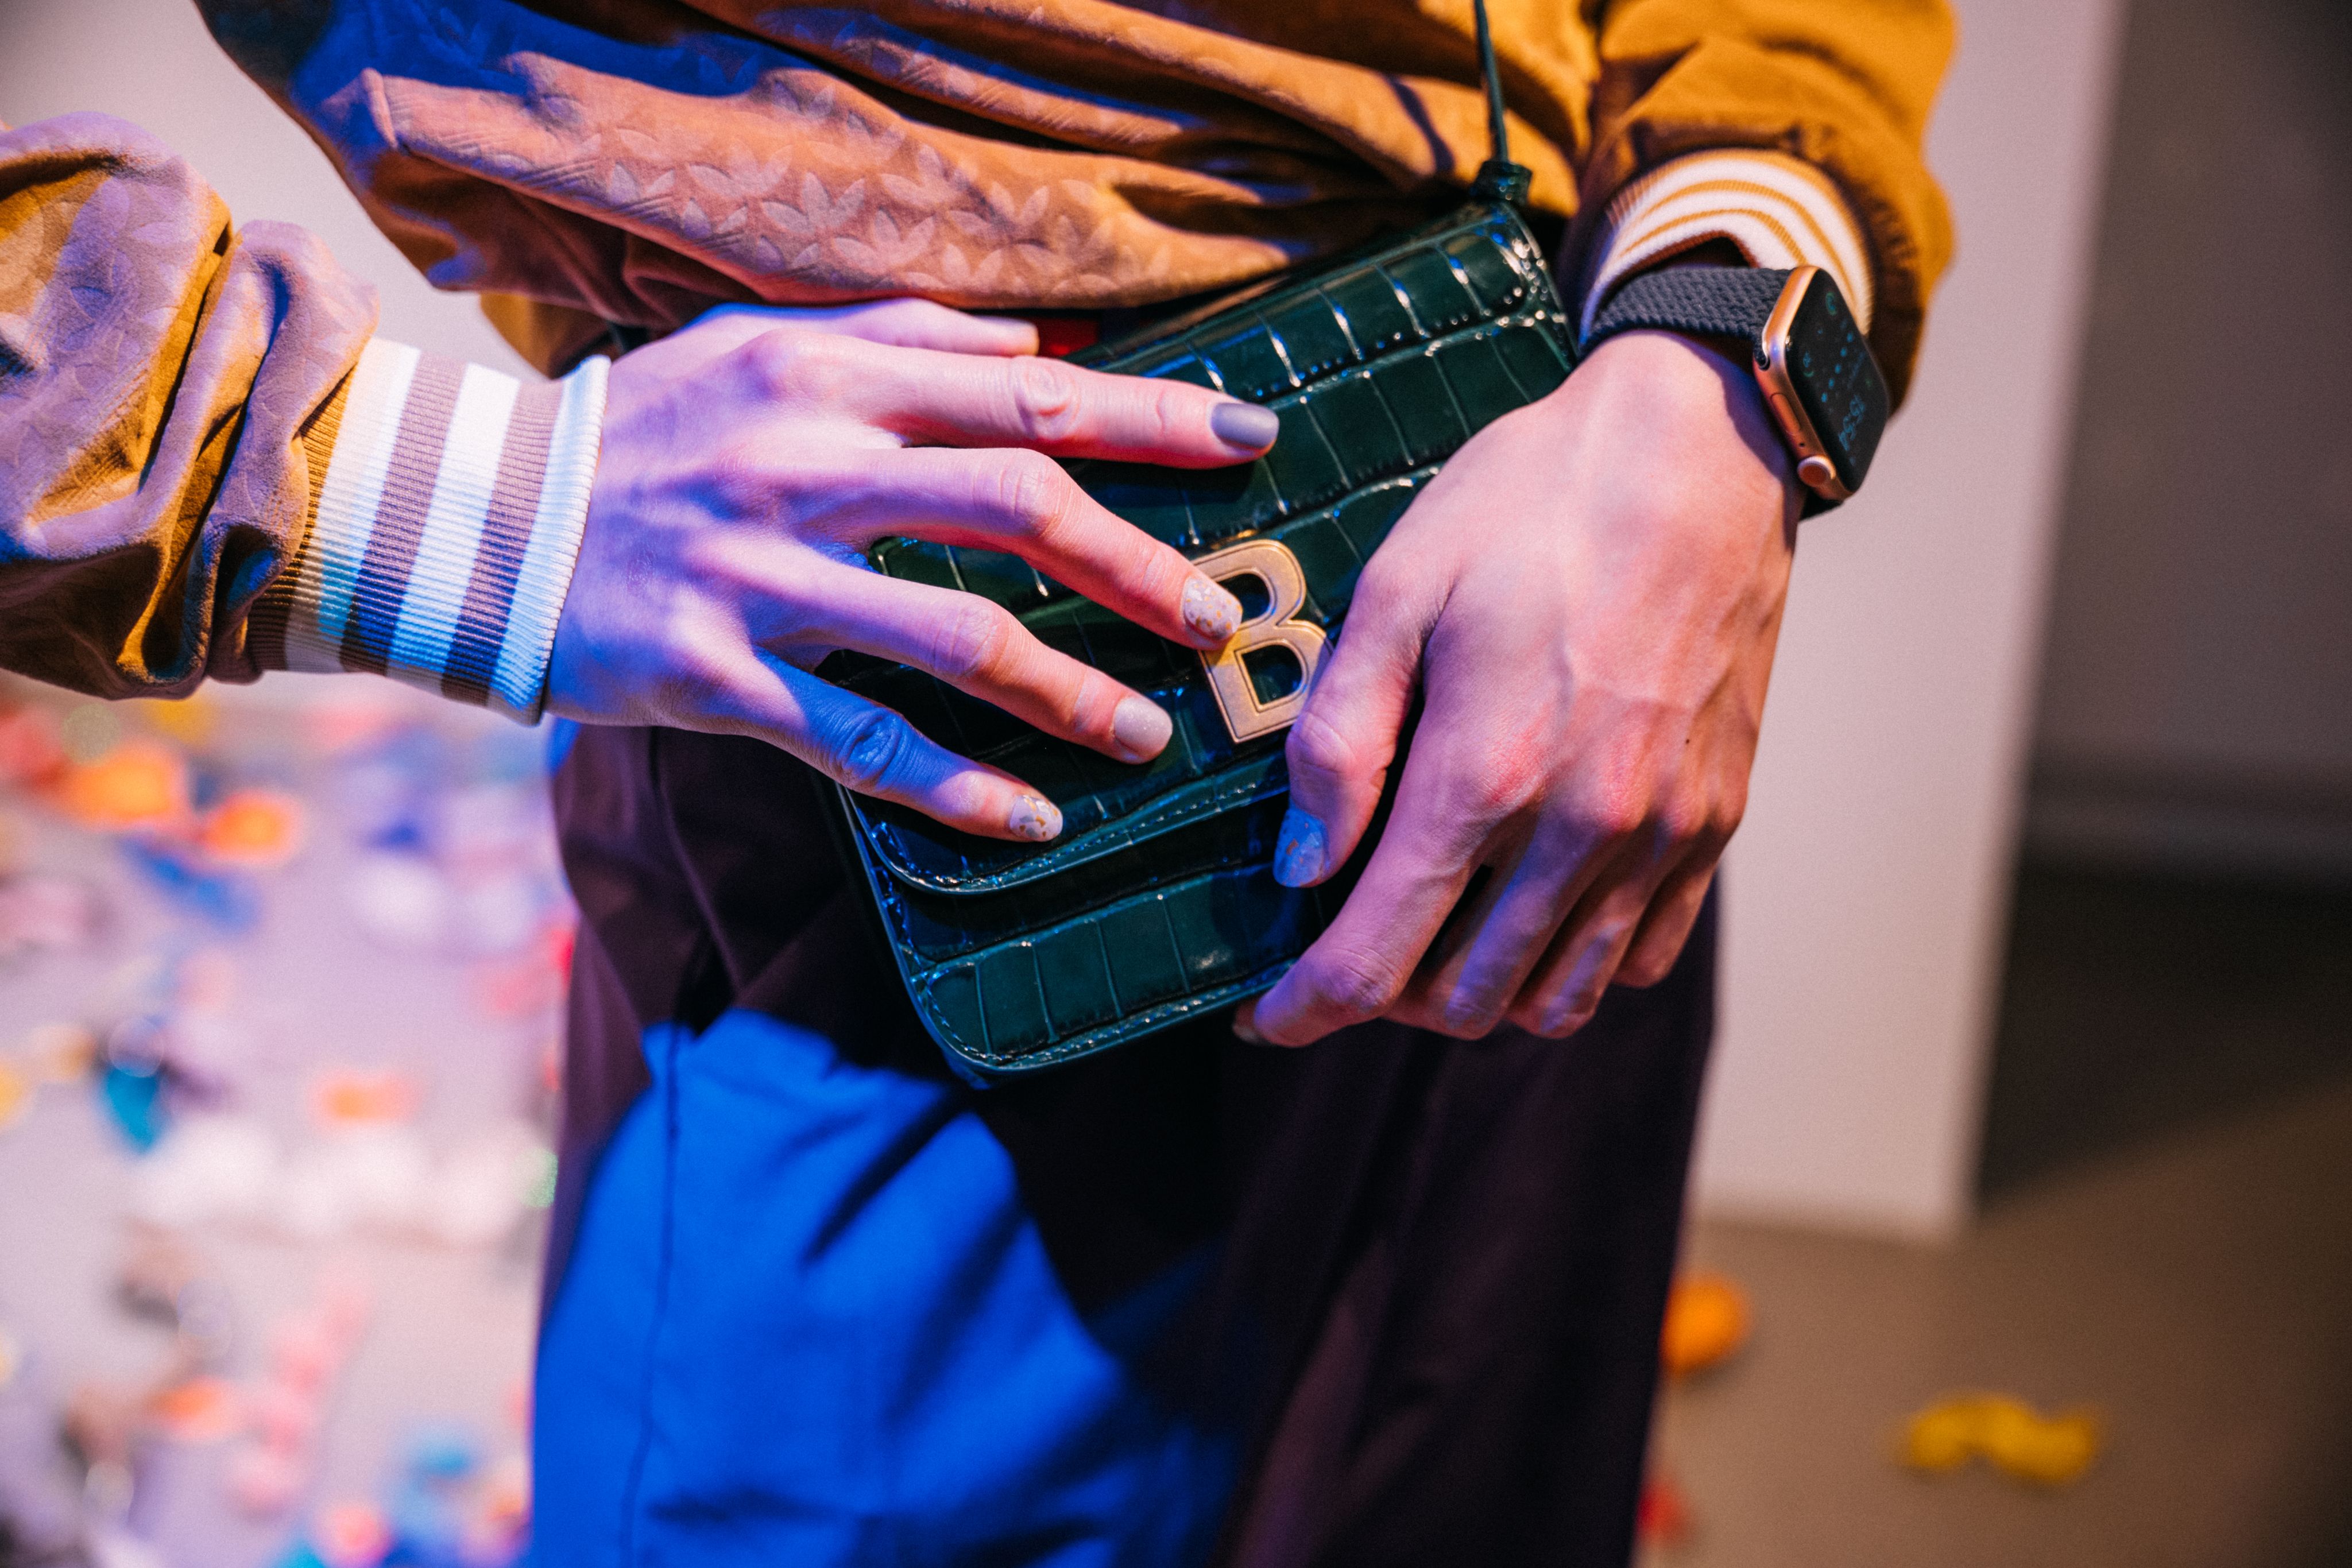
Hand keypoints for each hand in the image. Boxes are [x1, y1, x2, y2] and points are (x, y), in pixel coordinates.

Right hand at [547, 299, 1276, 840]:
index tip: (1250, 439)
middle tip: (1219, 619)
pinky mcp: (719, 677)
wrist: (485, 518)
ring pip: (952, 637)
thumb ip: (905, 342)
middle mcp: (809, 470)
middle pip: (1015, 506)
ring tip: (1149, 732)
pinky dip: (954, 787)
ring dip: (1067, 689)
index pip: (1029, 395)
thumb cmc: (650, 432)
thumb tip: (1042, 345)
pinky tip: (1032, 818)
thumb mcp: (766, 349)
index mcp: (832, 383)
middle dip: (1136, 563)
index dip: (1151, 418)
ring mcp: (763, 578)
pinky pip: (859, 743)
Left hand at [1237, 329, 1801, 1044]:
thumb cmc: (1530, 503)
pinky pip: (1637, 958)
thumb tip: (1299, 868)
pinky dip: (1570, 969)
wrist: (1699, 449)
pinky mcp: (1716, 821)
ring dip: (1474, 998)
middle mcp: (1581, 830)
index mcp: (1484, 776)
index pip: (1375, 961)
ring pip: (1553, 1000)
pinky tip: (1526, 916)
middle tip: (1339, 951)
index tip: (1264, 1018)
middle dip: (1380, 1001)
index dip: (1305, 1008)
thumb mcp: (1397, 593)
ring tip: (1428, 942)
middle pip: (1460, 1001)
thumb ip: (1337, 743)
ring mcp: (1661, 835)